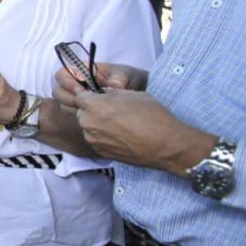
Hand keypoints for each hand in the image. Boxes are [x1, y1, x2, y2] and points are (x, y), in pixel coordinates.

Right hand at [53, 62, 146, 108]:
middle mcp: (75, 84)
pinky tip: (93, 118)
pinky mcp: (82, 110)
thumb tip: (113, 86)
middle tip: (83, 104)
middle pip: (58, 91)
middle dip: (68, 98)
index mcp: (82, 70)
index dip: (67, 83)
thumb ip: (119, 78)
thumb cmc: (129, 78)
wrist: (137, 91)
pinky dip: (79, 117)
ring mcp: (77, 98)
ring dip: (72, 108)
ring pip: (63, 104)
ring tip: (89, 112)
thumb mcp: (127, 74)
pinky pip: (72, 114)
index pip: (62, 74)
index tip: (81, 91)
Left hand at [71, 89, 214, 174]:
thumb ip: (113, 93)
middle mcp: (89, 123)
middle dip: (92, 110)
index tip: (98, 97)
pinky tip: (121, 136)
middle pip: (82, 112)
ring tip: (118, 125)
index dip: (89, 96)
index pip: (80, 96)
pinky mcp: (100, 152)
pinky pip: (96, 140)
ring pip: (88, 128)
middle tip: (110, 111)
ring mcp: (93, 140)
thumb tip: (105, 93)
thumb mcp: (133, 94)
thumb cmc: (152, 116)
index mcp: (94, 105)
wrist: (165, 145)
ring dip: (97, 124)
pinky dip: (103, 137)